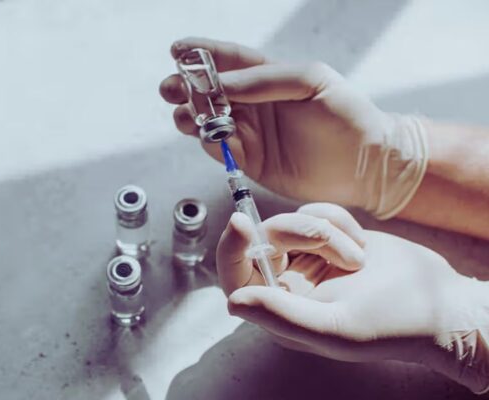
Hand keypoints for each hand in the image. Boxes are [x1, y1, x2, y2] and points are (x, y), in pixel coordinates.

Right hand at [160, 38, 427, 218]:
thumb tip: (221, 82)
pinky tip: (209, 138)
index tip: (176, 50)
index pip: (229, 61)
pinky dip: (210, 143)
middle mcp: (254, 104)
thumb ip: (264, 79)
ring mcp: (251, 133)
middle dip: (185, 88)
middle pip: (209, 92)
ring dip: (191, 116)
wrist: (366, 165)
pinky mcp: (250, 162)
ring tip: (188, 116)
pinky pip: (220, 150)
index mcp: (268, 78)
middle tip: (171, 89)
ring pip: (208, 122)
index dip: (201, 54)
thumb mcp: (310, 81)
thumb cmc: (346, 116)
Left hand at [216, 203, 488, 392]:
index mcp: (279, 310)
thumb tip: (233, 300)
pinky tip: (362, 243)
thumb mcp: (335, 328)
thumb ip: (281, 315)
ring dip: (329, 230)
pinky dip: (339, 219)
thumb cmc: (392, 324)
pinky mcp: (326, 236)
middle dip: (304, 234)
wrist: (438, 301)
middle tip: (347, 255)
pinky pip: (314, 210)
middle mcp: (286, 284)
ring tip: (359, 258)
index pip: (235, 277)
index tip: (241, 222)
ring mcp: (306, 258)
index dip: (231, 248)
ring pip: (291, 221)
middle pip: (265, 239)